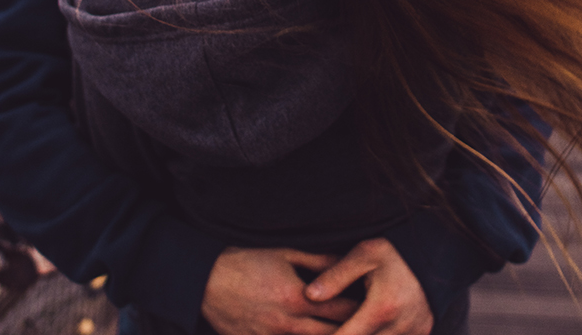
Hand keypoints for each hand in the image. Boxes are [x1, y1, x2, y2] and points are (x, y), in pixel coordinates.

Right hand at [202, 247, 357, 334]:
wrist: (206, 281)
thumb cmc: (246, 261)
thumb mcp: (283, 254)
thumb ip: (317, 261)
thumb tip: (344, 260)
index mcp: (297, 298)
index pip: (340, 310)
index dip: (360, 309)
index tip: (375, 305)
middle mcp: (288, 325)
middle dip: (352, 330)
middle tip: (369, 324)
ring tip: (349, 331)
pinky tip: (312, 334)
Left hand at [306, 239, 433, 334]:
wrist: (435, 252)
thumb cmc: (394, 251)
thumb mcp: (363, 255)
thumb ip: (335, 276)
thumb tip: (309, 295)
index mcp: (381, 308)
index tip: (309, 332)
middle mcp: (399, 328)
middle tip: (324, 328)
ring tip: (346, 326)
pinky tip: (364, 328)